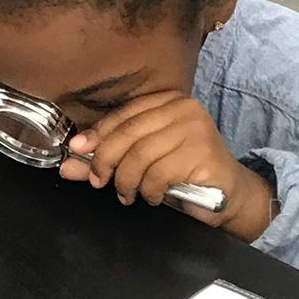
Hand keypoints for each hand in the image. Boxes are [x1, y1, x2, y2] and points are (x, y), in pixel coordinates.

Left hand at [59, 92, 276, 240]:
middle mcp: (183, 108)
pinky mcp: (202, 153)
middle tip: (100, 182)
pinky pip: (158, 174)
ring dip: (126, 182)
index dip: (97, 133)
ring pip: (139, 156)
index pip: (123, 114)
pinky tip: (154, 197)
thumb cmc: (184, 175)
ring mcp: (195, 129)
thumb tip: (68, 166)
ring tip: (129, 195)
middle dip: (105, 161)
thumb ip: (106, 161)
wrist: (230, 194)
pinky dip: (149, 190)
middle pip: (127, 133)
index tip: (78, 151)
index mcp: (167, 102)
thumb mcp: (141, 164)